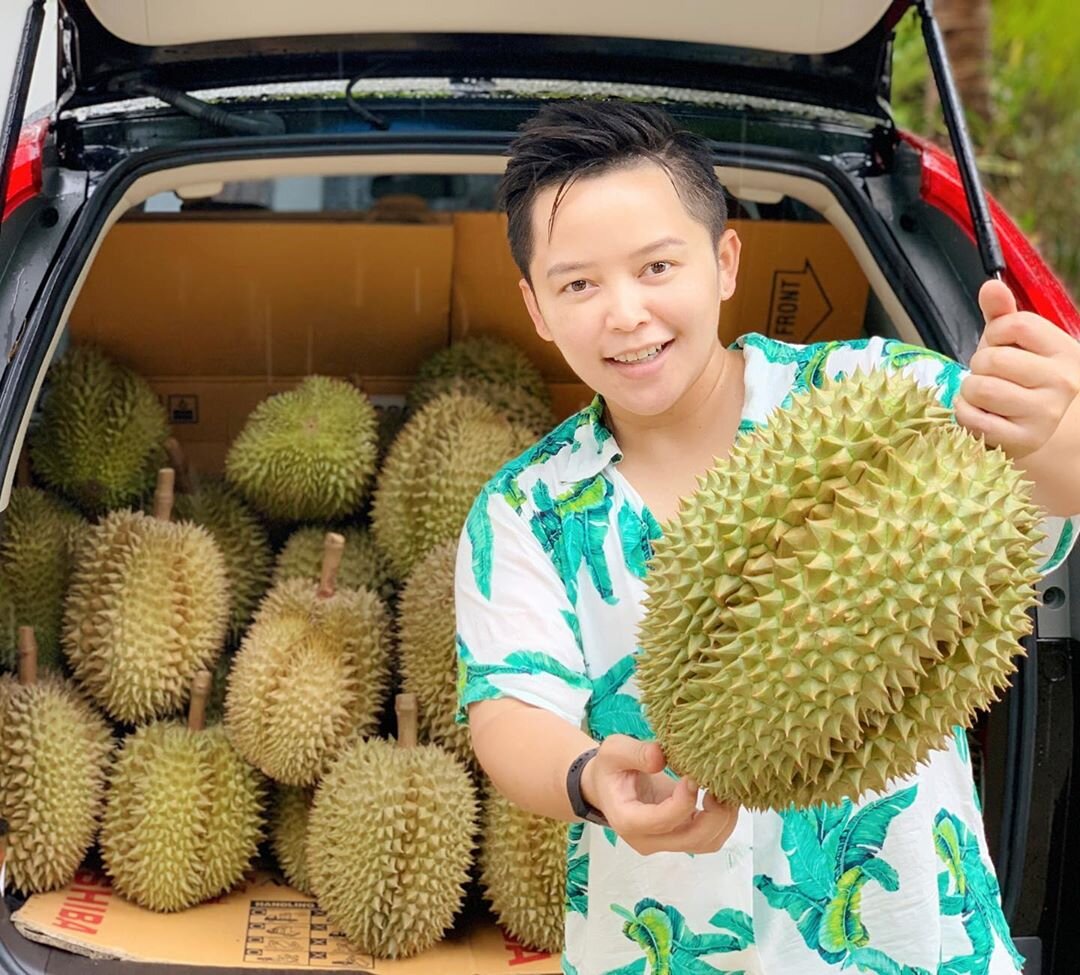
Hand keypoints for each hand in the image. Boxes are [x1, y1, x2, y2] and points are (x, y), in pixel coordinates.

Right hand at [580, 734, 738, 855]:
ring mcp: (665, 842)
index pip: (662, 821)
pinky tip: (721, 795)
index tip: (692, 776)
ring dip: (723, 820)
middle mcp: (647, 840)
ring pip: (705, 843)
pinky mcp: (679, 837)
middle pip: (691, 839)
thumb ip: (635, 752)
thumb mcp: (614, 750)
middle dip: (714, 814)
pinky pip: (708, 837)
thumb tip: (660, 756)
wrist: (608, 786)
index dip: (684, 801)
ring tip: (726, 789)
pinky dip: (722, 820)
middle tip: (719, 784)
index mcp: (627, 820)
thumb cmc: (610, 768)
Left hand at [954, 279, 1079, 459]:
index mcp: (1065, 351)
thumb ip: (1001, 314)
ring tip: (982, 394)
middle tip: (988, 374)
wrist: (1027, 425)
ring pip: (981, 388)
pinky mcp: (1023, 440)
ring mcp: (1046, 414)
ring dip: (969, 389)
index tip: (998, 344)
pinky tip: (977, 411)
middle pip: (994, 358)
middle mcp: (1063, 382)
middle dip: (978, 364)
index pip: (1018, 325)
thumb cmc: (1017, 377)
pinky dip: (964, 412)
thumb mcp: (1012, 343)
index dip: (995, 332)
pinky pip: (973, 418)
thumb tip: (990, 285)